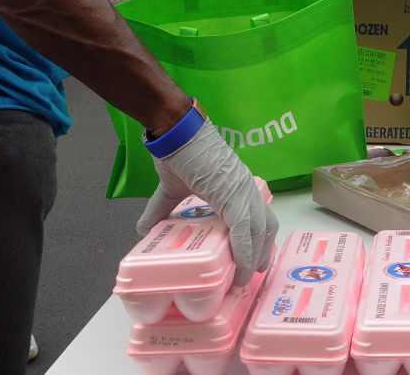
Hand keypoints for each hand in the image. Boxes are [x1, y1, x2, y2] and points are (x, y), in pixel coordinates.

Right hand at [136, 118, 278, 284]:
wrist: (177, 132)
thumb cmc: (177, 151)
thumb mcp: (171, 189)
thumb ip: (161, 209)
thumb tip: (144, 230)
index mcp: (237, 185)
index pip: (258, 215)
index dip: (259, 238)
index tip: (255, 258)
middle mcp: (246, 188)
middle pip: (265, 226)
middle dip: (263, 251)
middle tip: (254, 273)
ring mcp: (243, 192)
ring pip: (259, 232)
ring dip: (255, 257)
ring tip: (245, 278)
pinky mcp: (233, 196)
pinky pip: (245, 231)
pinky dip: (245, 253)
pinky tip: (241, 270)